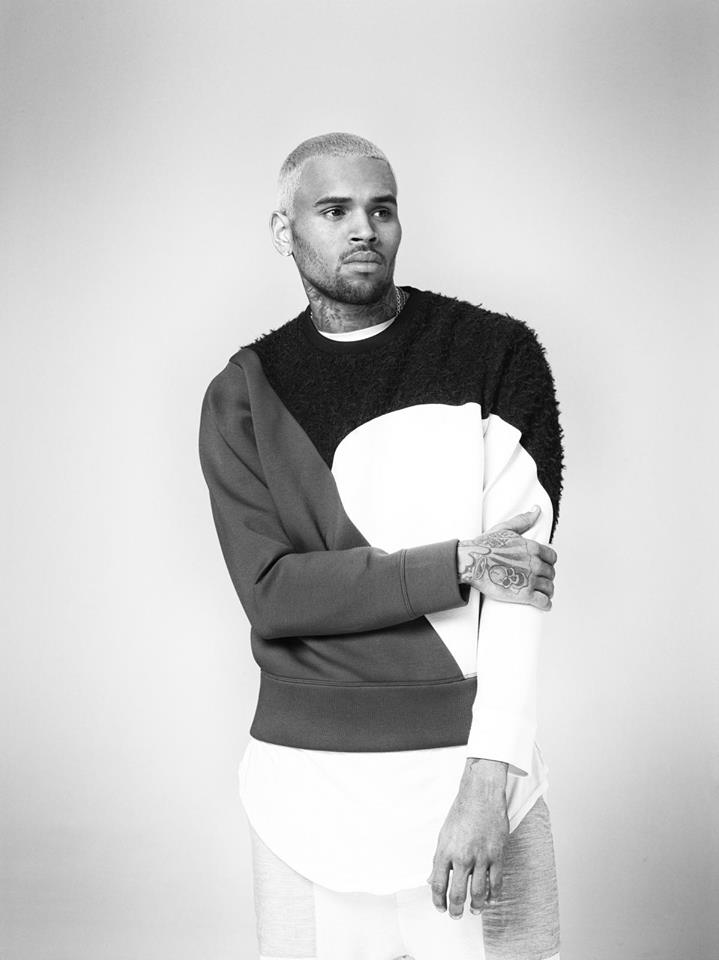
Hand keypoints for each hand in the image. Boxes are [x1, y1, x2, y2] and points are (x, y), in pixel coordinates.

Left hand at [427, 759, 508, 918]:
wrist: (481, 795)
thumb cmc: (461, 812)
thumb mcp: (444, 835)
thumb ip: (439, 859)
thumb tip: (431, 879)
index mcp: (445, 851)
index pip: (438, 884)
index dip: (438, 901)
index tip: (440, 908)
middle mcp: (461, 856)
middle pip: (457, 893)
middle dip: (455, 909)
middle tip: (456, 915)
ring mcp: (481, 857)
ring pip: (478, 892)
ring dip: (476, 906)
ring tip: (474, 910)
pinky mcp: (497, 854)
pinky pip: (496, 882)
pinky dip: (493, 895)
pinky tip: (491, 900)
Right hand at [457, 505, 556, 609]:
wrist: (472, 562)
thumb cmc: (485, 546)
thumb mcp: (505, 528)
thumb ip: (523, 520)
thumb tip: (536, 510)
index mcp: (532, 547)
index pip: (552, 557)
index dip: (549, 563)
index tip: (544, 566)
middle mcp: (534, 563)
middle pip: (551, 573)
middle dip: (547, 577)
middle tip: (541, 580)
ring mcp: (530, 579)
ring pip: (549, 588)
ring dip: (548, 591)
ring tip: (543, 593)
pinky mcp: (523, 594)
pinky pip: (543, 601)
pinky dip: (546, 604)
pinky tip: (544, 604)